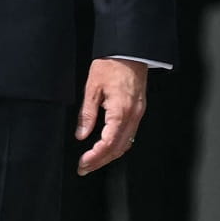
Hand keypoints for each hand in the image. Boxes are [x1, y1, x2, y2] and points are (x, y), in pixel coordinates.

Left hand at [75, 57, 147, 175]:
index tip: (82, 163)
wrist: (130, 52)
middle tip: (84, 168)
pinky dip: (118, 145)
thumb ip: (87, 114)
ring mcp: (137, 115)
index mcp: (120, 111)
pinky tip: (107, 148)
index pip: (108, 143)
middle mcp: (132, 116)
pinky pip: (130, 135)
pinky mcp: (138, 111)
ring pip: (125, 144)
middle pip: (118, 148)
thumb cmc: (111, 65)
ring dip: (109, 156)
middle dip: (100, 161)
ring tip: (93, 162)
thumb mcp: (92, 87)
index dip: (95, 157)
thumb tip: (81, 135)